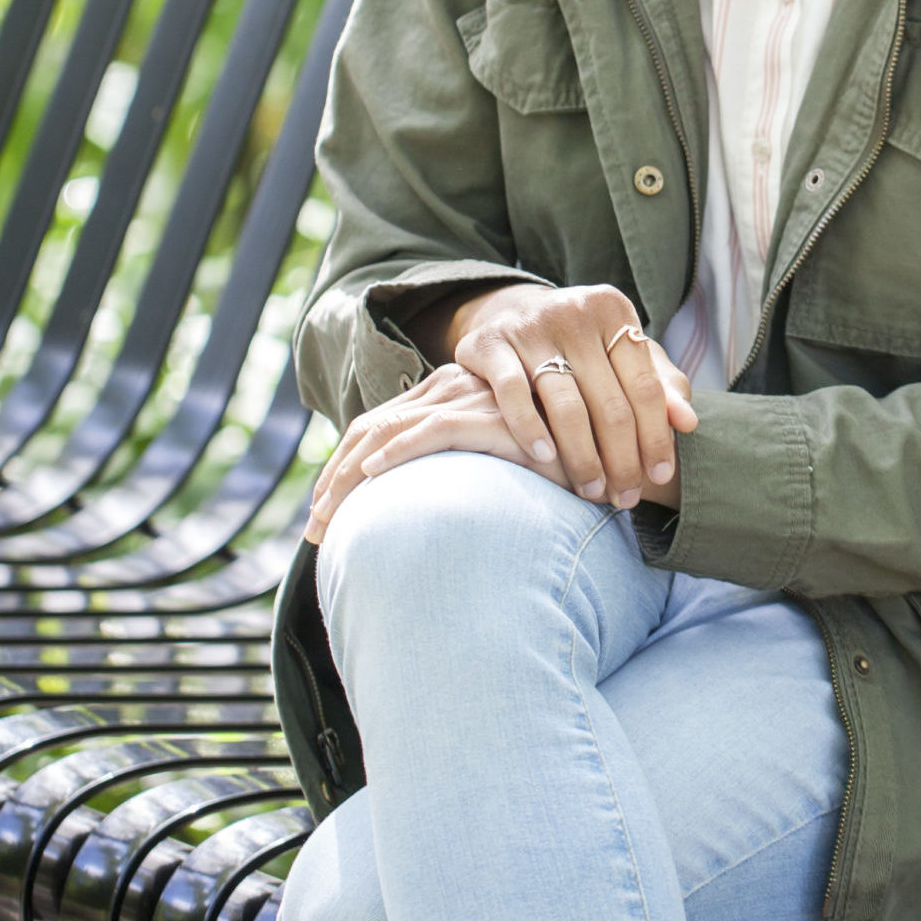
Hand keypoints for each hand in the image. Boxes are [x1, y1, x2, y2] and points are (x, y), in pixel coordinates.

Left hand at [305, 364, 571, 542]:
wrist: (607, 450)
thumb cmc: (552, 465)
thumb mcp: (489, 467)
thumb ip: (456, 473)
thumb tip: (415, 518)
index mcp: (446, 396)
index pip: (376, 429)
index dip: (340, 471)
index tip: (322, 518)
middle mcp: (450, 389)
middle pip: (370, 430)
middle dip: (332, 480)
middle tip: (314, 532)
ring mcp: (468, 398)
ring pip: (387, 430)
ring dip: (347, 476)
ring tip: (326, 520)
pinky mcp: (489, 415)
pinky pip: (430, 430)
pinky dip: (395, 451)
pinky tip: (368, 477)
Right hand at [425, 280, 696, 507]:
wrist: (510, 313)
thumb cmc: (582, 345)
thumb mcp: (622, 354)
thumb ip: (659, 385)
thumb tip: (689, 423)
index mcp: (614, 311)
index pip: (645, 386)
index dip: (655, 436)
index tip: (660, 476)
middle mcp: (575, 312)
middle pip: (610, 402)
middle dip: (622, 459)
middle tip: (625, 498)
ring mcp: (530, 326)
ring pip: (565, 405)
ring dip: (582, 458)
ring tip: (592, 491)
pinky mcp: (490, 344)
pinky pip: (513, 393)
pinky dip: (530, 429)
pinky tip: (545, 460)